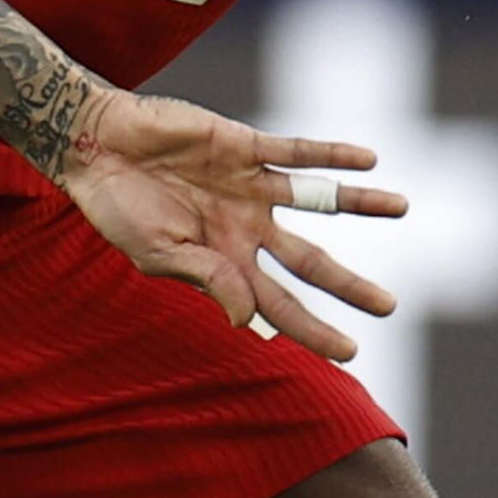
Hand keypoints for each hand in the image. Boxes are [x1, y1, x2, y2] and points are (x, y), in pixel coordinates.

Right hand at [53, 87, 404, 358]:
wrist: (96, 145)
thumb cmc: (117, 207)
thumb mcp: (156, 252)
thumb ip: (206, 279)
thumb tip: (250, 322)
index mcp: (221, 263)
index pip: (277, 305)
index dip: (313, 330)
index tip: (350, 352)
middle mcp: (244, 228)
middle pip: (309, 262)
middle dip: (349, 286)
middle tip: (389, 306)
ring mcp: (248, 187)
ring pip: (317, 200)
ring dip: (360, 205)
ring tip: (401, 207)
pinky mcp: (244, 146)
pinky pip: (296, 151)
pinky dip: (331, 155)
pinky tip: (368, 160)